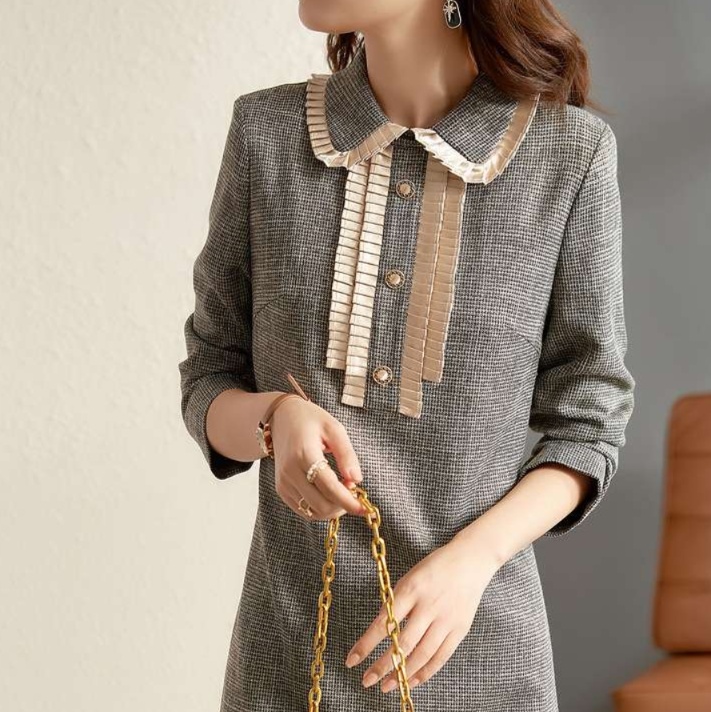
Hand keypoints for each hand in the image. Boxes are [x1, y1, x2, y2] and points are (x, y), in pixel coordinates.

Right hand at [270, 396, 366, 520]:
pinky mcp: (281, 489)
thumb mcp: (334, 429)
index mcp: (304, 454)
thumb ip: (346, 454)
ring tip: (341, 491)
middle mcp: (290, 472)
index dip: (348, 501)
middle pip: (321, 505)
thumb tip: (357, 479)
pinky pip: (303, 510)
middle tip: (352, 492)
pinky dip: (320, 508)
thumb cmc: (310, 420)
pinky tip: (328, 494)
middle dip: (342, 506)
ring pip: (312, 512)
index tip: (363, 509)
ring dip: (332, 509)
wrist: (282, 417)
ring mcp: (283, 483)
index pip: (329, 487)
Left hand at [344, 535, 501, 692]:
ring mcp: (446, 619)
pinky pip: (440, 656)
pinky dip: (425, 672)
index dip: (366, 644)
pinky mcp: (460, 629)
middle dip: (382, 665)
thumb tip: (381, 630)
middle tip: (367, 680)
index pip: (384, 623)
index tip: (352, 659)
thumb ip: (397, 602)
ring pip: (422, 654)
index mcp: (412, 589)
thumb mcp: (410, 577)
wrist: (470, 561)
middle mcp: (428, 606)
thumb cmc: (435, 567)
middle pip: (403, 643)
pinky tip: (411, 680)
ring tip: (387, 686)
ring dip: (403, 674)